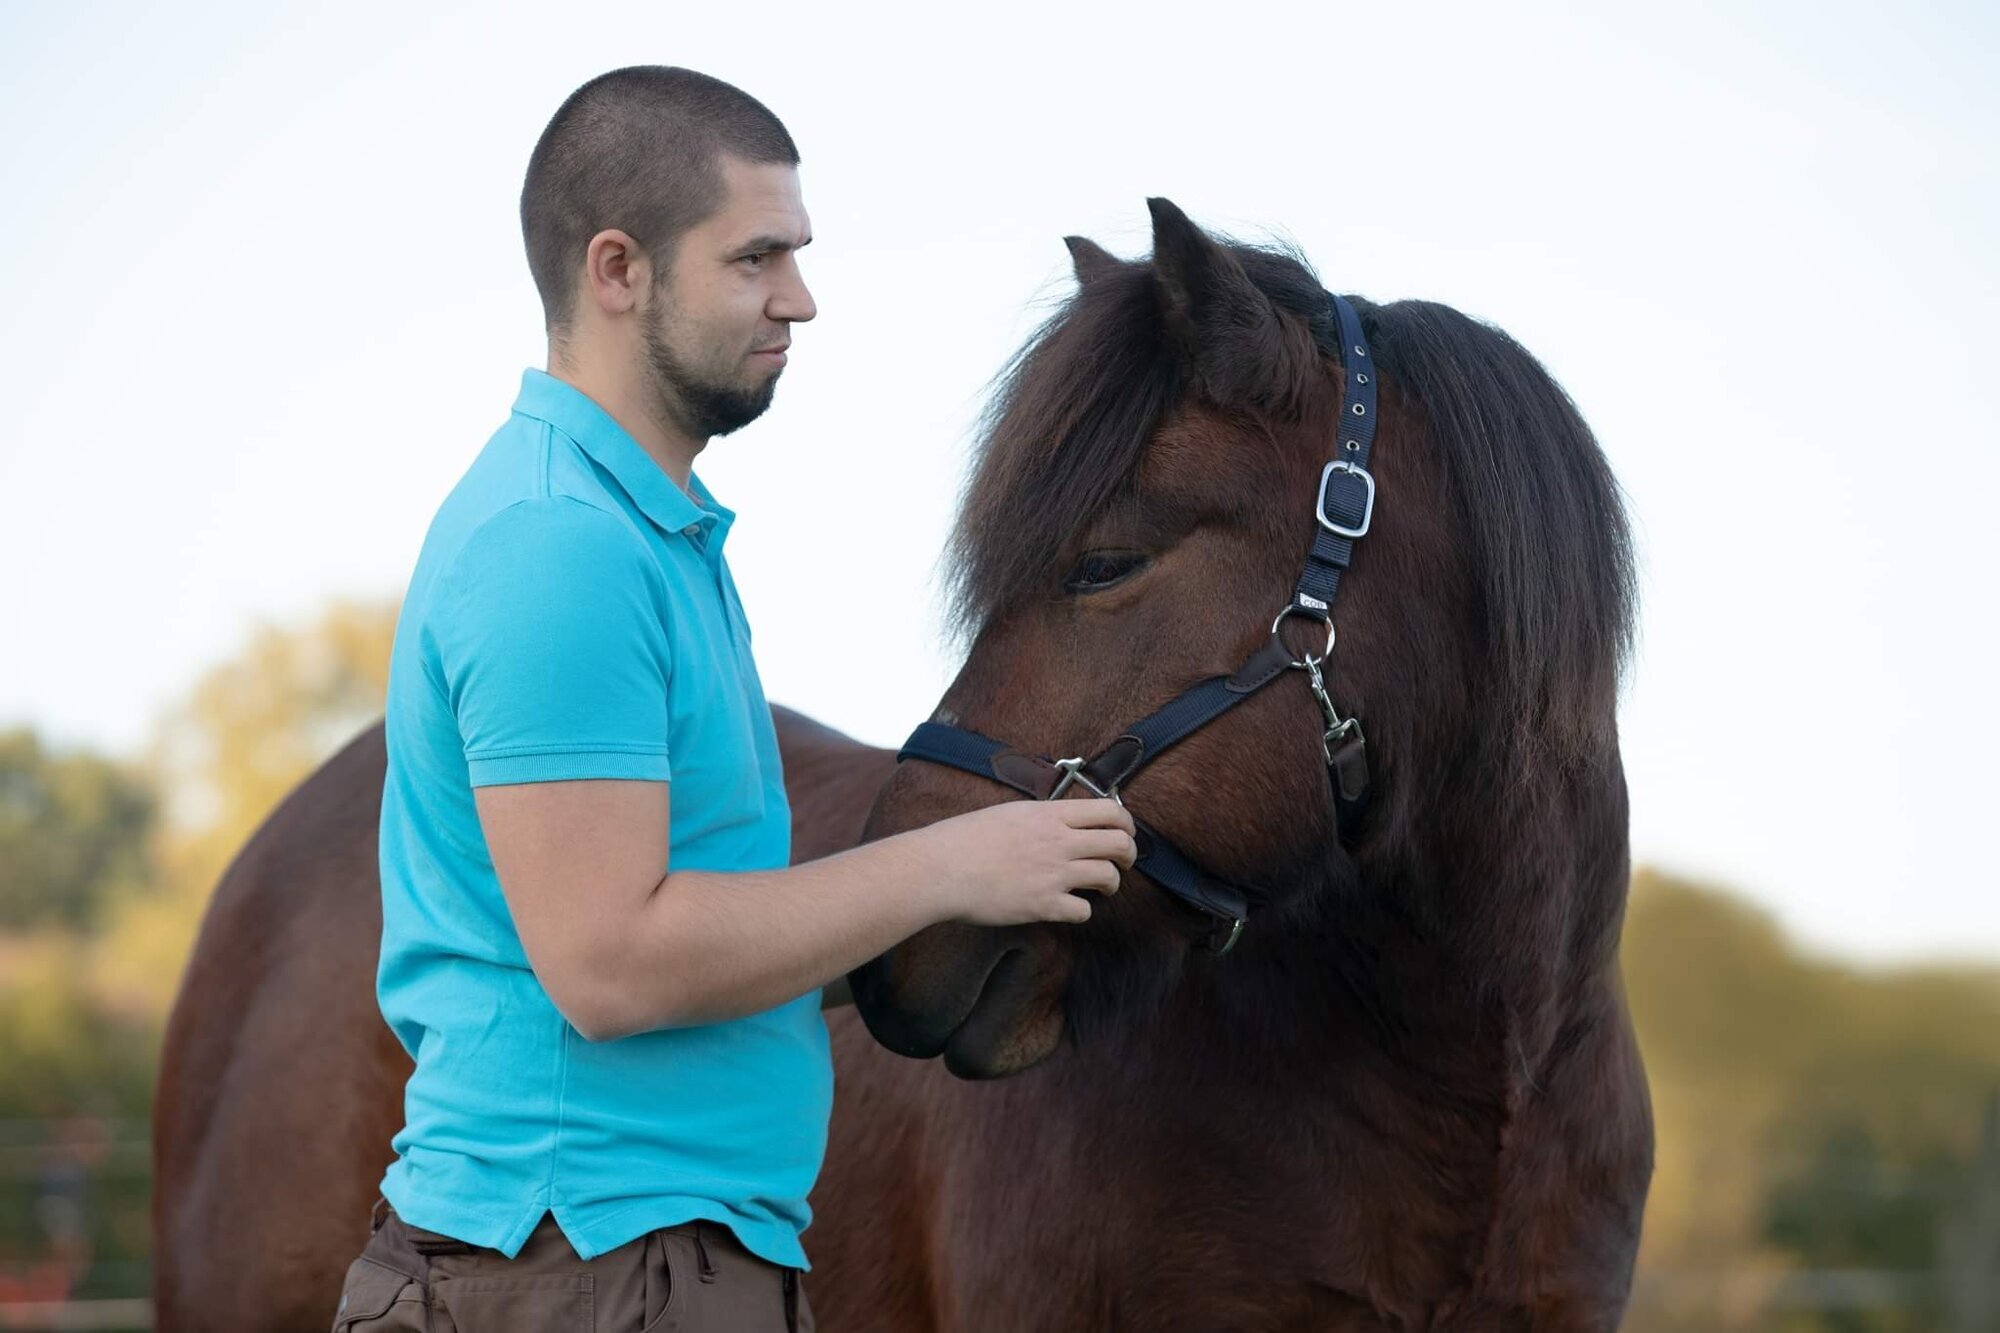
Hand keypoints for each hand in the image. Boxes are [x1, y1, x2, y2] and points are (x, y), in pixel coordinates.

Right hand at [919, 798, 1136, 926]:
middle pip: (1119, 844)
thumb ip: (1042, 818)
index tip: (1124, 832)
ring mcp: (1053, 874)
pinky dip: (1081, 911)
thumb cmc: (965, 839)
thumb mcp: (1009, 814)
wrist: (940, 869)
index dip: (1126, 823)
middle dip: (1129, 855)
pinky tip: (1069, 908)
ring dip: (1111, 884)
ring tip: (1102, 888)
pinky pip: (1083, 911)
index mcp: (1050, 815)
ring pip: (1109, 877)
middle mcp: (1058, 841)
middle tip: (1122, 862)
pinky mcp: (1043, 905)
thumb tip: (1062, 823)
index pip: (1110, 811)